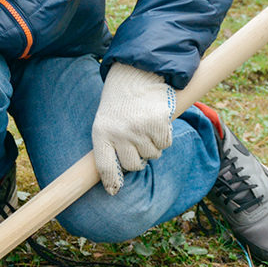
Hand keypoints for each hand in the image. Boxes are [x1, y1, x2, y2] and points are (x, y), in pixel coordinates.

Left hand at [91, 63, 175, 194]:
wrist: (136, 75)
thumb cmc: (120, 104)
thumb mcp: (105, 122)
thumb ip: (109, 147)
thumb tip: (115, 184)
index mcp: (101, 133)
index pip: (105, 166)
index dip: (111, 182)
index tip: (114, 191)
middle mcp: (119, 134)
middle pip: (134, 165)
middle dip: (138, 158)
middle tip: (137, 142)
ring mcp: (139, 129)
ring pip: (152, 155)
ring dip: (152, 145)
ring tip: (145, 127)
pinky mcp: (158, 124)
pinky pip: (166, 144)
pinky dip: (165, 137)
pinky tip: (157, 123)